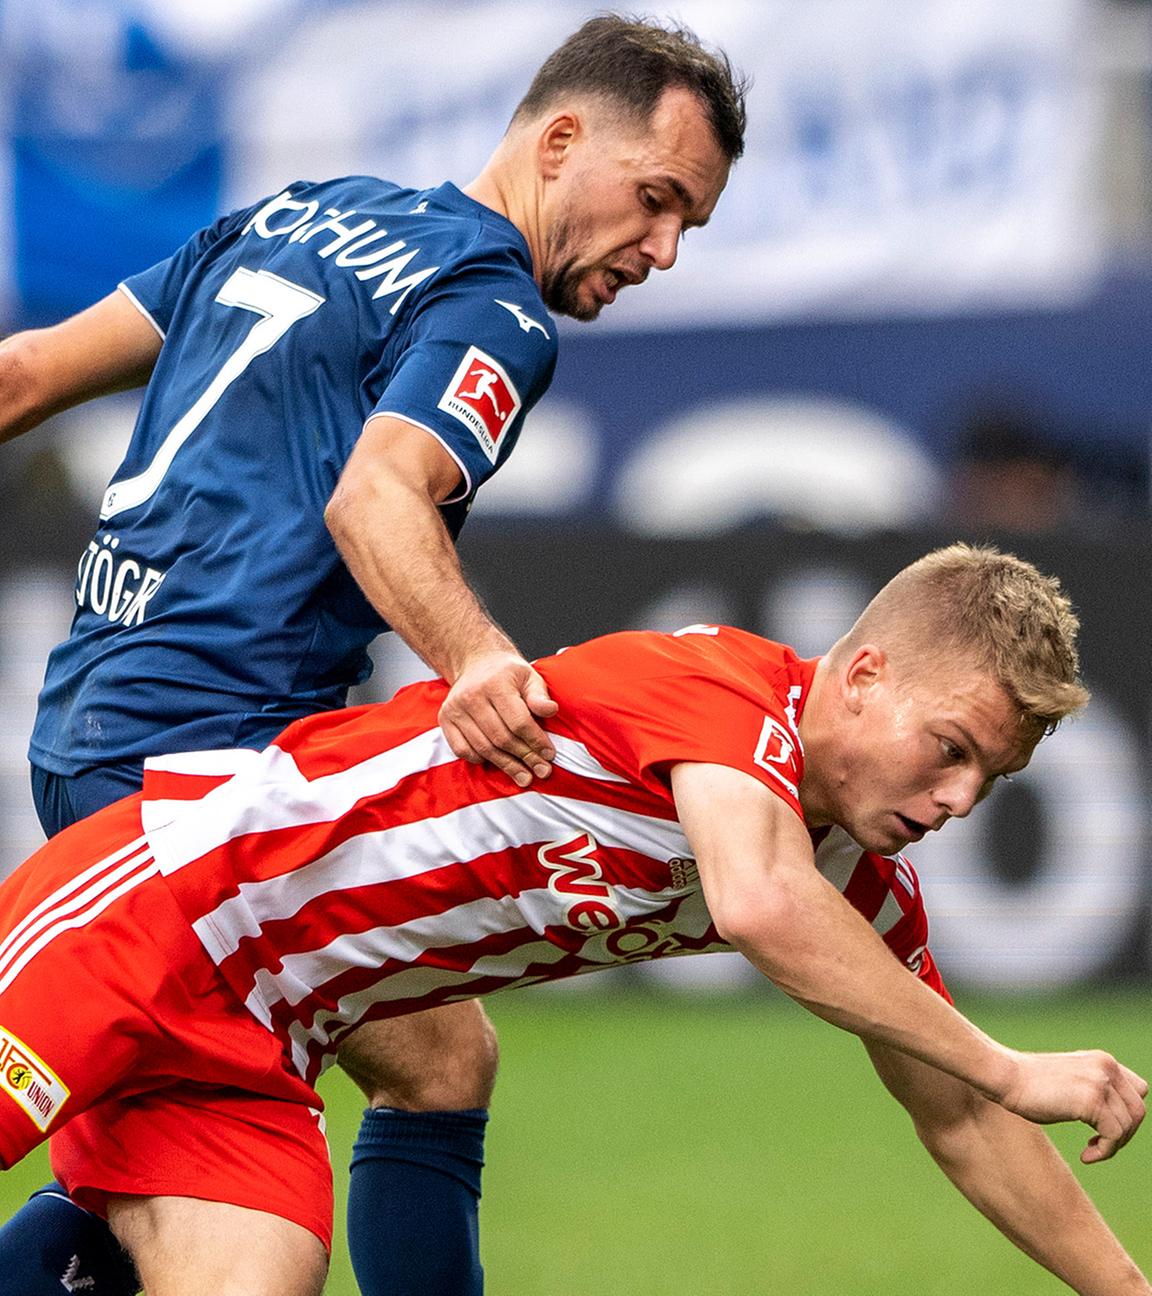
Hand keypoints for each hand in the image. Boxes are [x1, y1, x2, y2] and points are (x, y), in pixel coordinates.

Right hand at [439, 651, 558, 786]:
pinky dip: (480, 759)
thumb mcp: (529, 677)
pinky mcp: (445, 719)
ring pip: (483, 747)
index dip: (535, 742)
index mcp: (495, 683)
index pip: (518, 721)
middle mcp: (471, 696)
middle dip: (524, 757)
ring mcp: (455, 708)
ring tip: (524, 776)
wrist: (477, 663)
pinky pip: (462, 749)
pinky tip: (497, 762)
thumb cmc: (507, 674)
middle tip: (542, 771)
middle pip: (501, 738)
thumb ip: (539, 696)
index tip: (549, 755)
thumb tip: (550, 710)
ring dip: (506, 765)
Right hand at [997, 1048, 1147, 1162]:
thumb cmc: (1028, 1084)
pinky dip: (1104, 1152)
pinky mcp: (1091, 1101)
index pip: (1139, 1090)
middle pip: (1138, 1111)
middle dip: (1123, 1134)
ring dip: (1112, 1146)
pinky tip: (1085, 1156)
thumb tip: (1108, 1116)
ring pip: (1128, 1126)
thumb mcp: (1070, 1080)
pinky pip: (1114, 1136)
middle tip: (1099, 1145)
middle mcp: (1106, 1067)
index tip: (1104, 1128)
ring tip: (1090, 1152)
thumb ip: (1092, 1089)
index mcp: (1102, 1060)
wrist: (1006, 1077)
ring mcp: (1100, 1082)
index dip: (1126, 1113)